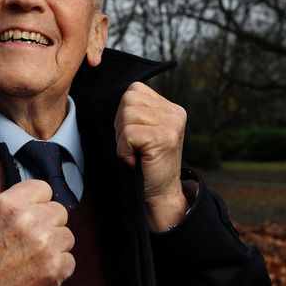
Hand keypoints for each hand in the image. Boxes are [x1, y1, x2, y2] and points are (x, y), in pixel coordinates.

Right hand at [0, 162, 75, 285]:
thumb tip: (1, 164)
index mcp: (11, 204)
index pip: (45, 188)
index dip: (38, 203)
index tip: (30, 215)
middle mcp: (29, 221)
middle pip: (60, 211)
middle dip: (49, 224)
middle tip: (31, 239)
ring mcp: (44, 245)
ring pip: (68, 236)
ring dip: (55, 246)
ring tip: (35, 256)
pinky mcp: (55, 268)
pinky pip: (70, 260)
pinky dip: (58, 267)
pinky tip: (40, 270)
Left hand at [114, 82, 189, 230]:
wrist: (160, 195)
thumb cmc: (146, 164)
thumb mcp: (144, 131)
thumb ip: (136, 112)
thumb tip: (110, 96)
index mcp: (171, 108)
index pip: (135, 90)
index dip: (124, 112)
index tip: (132, 135)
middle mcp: (175, 112)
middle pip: (128, 99)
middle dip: (121, 124)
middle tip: (133, 146)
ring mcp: (172, 124)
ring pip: (127, 114)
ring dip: (123, 138)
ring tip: (135, 153)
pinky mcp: (164, 137)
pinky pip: (128, 133)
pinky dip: (124, 149)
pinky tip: (135, 160)